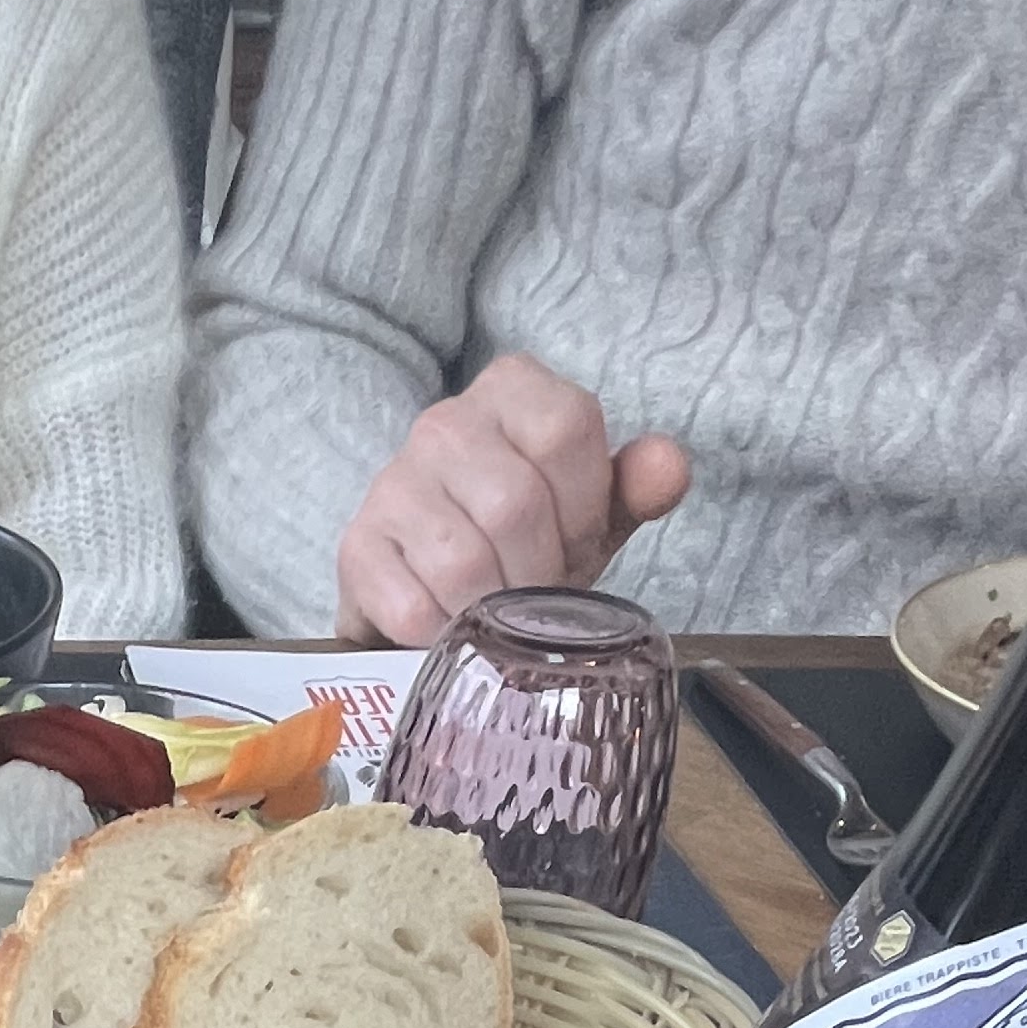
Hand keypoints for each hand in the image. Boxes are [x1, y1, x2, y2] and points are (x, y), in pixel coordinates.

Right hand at [335, 353, 692, 643]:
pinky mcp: (357, 548)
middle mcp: (444, 422)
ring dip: (489, 613)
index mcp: (512, 390)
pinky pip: (413, 607)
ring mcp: (392, 483)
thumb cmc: (521, 547)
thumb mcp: (588, 513)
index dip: (583, 508)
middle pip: (514, 502)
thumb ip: (632, 488)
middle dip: (537, 573)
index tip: (574, 546)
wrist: (432, 592)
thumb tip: (669, 468)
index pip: (566, 430)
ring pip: (462, 559)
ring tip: (492, 621)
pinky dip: (441, 637)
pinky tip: (446, 631)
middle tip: (534, 599)